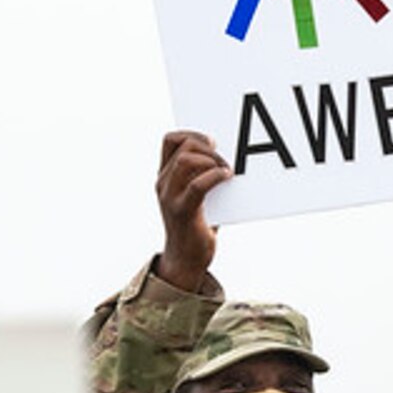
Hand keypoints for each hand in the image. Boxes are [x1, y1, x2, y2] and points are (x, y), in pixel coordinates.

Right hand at [155, 131, 229, 289]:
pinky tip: (227, 177)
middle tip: (225, 158)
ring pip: (185, 160)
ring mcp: (169, 197)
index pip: (170, 140)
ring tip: (227, 169)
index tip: (213, 141)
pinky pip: (197, 185)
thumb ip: (204, 176)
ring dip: (212, 160)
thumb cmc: (197, 226)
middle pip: (181, 145)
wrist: (186, 260)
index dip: (192, 132)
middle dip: (207, 146)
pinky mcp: (182, 211)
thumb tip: (230, 158)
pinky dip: (215, 176)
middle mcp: (163, 184)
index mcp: (165, 177)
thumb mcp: (197, 196)